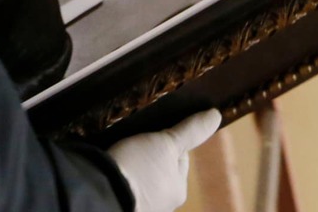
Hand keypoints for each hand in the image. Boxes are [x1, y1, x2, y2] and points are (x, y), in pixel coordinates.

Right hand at [105, 109, 220, 211]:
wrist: (101, 190)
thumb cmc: (140, 169)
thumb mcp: (167, 143)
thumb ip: (190, 131)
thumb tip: (215, 115)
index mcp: (178, 190)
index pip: (180, 157)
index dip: (169, 138)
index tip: (154, 129)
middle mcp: (162, 202)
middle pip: (159, 166)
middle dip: (149, 152)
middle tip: (135, 135)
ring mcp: (140, 203)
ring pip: (140, 173)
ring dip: (132, 161)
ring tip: (120, 147)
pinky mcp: (119, 199)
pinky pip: (122, 179)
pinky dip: (118, 170)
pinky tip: (110, 159)